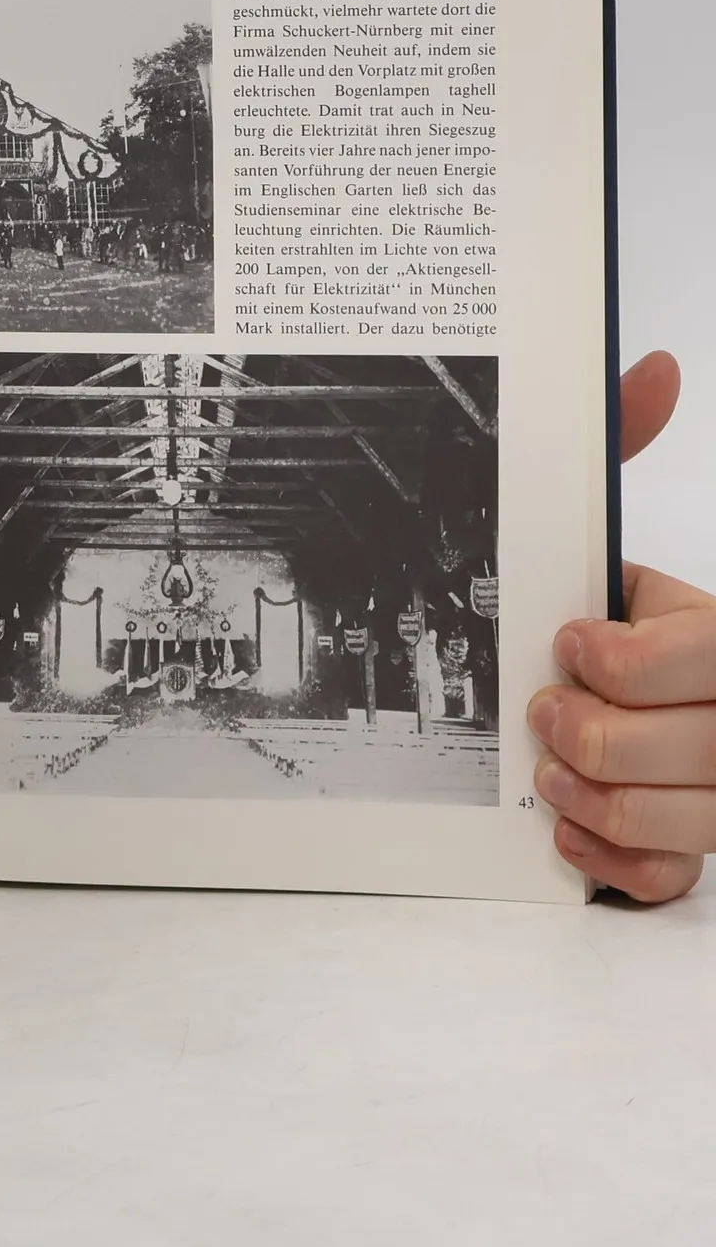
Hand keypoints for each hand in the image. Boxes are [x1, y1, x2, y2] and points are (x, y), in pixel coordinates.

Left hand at [528, 349, 711, 900]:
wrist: (605, 688)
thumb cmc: (615, 613)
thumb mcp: (613, 536)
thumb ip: (619, 451)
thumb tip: (654, 367)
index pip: (708, 658)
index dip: (630, 662)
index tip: (571, 644)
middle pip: (703, 749)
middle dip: (598, 732)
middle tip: (547, 711)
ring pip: (687, 821)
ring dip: (594, 795)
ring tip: (550, 765)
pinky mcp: (697, 855)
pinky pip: (670, 878)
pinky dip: (607, 856)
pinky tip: (567, 823)